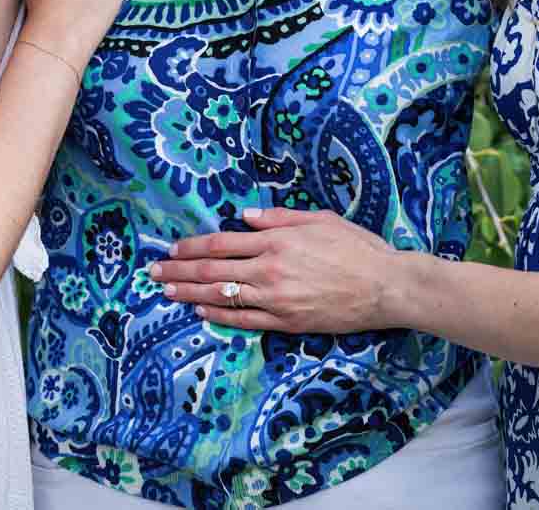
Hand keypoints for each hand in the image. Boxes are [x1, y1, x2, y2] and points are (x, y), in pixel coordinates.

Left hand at [150, 207, 399, 333]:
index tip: (173, 251)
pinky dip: (219, 316)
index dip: (193, 248)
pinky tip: (201, 312)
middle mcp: (270, 269)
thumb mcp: (320, 218)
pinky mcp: (286, 322)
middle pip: (213, 270)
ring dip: (190, 294)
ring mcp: (276, 299)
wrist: (385, 286)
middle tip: (153, 274)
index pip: (222, 243)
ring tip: (166, 294)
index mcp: (277, 240)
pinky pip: (244, 320)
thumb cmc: (357, 247)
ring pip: (222, 295)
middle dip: (179, 272)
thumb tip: (245, 216)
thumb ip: (279, 217)